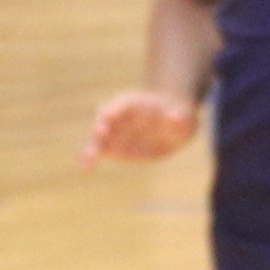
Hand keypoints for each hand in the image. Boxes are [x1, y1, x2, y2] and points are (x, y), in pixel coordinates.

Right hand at [84, 88, 199, 164]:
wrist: (171, 125)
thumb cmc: (178, 117)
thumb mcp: (184, 116)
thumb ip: (178, 117)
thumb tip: (176, 117)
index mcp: (136, 103)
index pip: (123, 103)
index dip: (116, 107)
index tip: (110, 114)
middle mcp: (121, 115)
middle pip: (106, 117)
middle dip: (102, 123)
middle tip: (100, 131)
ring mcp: (115, 131)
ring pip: (98, 136)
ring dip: (91, 145)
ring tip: (87, 158)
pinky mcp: (113, 146)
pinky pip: (99, 151)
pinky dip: (90, 157)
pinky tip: (86, 167)